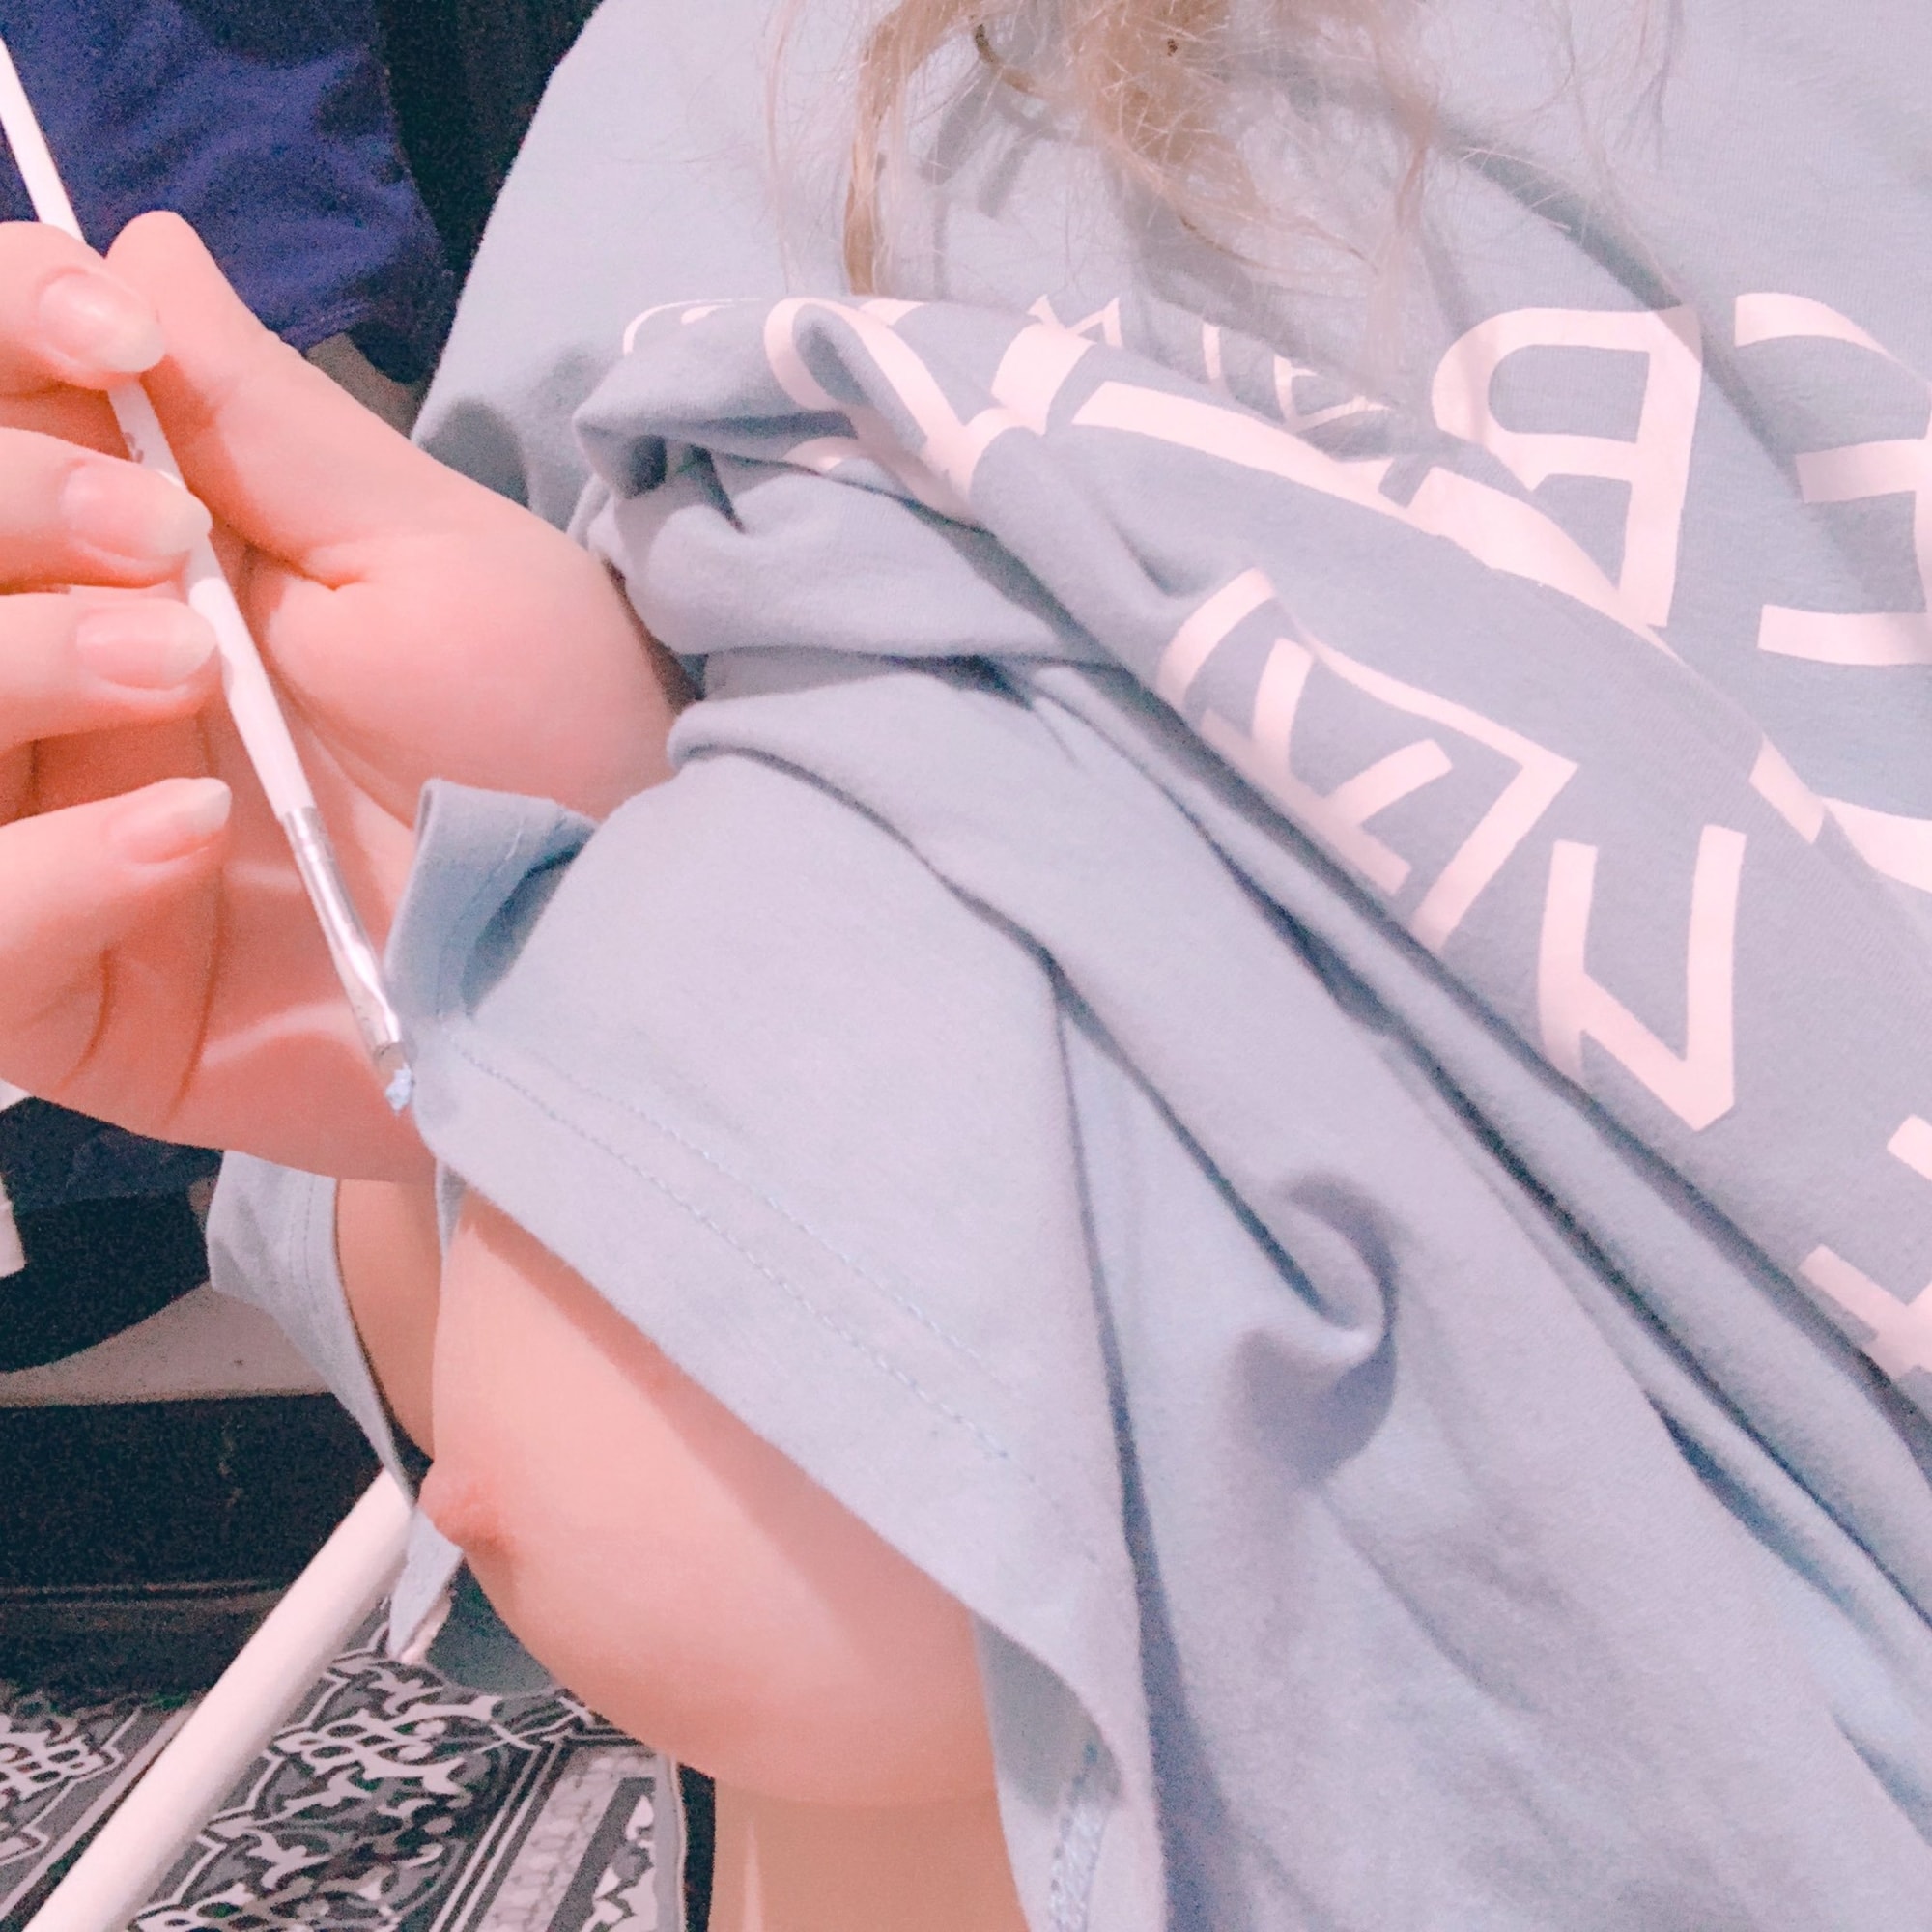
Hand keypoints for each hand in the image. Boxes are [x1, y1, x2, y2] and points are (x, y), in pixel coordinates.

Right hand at [0, 214, 680, 1178]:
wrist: (618, 939)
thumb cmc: (546, 739)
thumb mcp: (424, 560)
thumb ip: (264, 423)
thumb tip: (143, 246)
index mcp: (134, 566)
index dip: (6, 332)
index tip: (106, 335)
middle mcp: (62, 693)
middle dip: (5, 502)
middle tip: (162, 547)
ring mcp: (54, 842)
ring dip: (9, 665)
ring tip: (183, 670)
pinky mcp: (72, 1001)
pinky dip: (47, 871)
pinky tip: (187, 837)